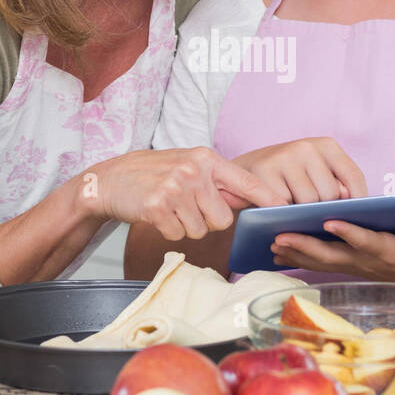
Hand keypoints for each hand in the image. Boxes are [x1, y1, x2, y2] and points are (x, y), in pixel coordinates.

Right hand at [84, 147, 287, 240]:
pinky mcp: (157, 207)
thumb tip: (250, 202)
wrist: (110, 179)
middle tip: (187, 207)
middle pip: (223, 218)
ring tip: (170, 208)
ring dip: (186, 226)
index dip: (267, 197)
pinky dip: (169, 231)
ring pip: (200, 230)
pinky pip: (179, 235)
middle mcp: (194, 171)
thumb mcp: (189, 166)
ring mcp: (175, 188)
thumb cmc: (154, 175)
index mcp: (206, 159)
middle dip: (207, 221)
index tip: (285, 207)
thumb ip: (218, 182)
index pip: (246, 181)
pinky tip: (157, 214)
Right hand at [233, 137, 367, 204]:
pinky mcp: (264, 171)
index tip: (356, 216)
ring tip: (293, 208)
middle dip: (323, 208)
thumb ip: (337, 184)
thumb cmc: (290, 177)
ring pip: (307, 202)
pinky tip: (278, 207)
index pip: (353, 176)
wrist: (246, 169)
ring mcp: (284, 157)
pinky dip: (282, 211)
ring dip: (301, 211)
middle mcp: (306, 146)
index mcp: (326, 145)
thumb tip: (349, 199)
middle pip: (330, 194)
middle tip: (311, 211)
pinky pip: (284, 204)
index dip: (358, 200)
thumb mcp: (317, 173)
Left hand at [271, 212, 394, 281]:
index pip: (367, 242)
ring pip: (322, 261)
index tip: (329, 220)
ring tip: (271, 243)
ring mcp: (357, 267)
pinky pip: (321, 264)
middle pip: (333, 255)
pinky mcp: (350, 267)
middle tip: (280, 236)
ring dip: (296, 254)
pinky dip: (299, 258)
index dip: (349, 233)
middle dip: (306, 246)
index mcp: (390, 252)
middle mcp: (368, 263)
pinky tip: (278, 252)